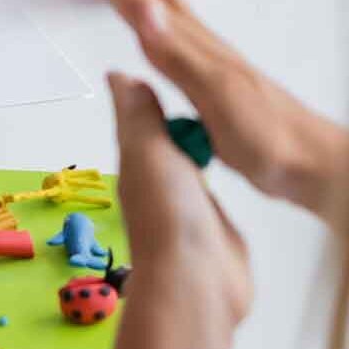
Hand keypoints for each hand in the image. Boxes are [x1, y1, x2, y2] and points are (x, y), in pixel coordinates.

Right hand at [80, 0, 346, 215]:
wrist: (313, 165)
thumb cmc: (270, 141)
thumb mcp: (217, 98)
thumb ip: (178, 53)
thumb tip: (142, 9)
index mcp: (190, 43)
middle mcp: (196, 42)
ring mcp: (205, 57)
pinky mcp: (211, 78)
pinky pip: (169, 29)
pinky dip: (153, 9)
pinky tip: (149, 15)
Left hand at [108, 70, 250, 326]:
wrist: (198, 281)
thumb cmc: (168, 211)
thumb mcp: (147, 150)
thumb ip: (139, 114)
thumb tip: (118, 75)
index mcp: (139, 164)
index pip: (144, 122)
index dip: (154, 98)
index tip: (173, 67)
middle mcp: (159, 185)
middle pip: (168, 143)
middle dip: (176, 120)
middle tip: (200, 89)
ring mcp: (187, 209)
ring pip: (189, 166)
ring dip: (196, 147)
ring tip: (215, 123)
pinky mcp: (214, 229)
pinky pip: (212, 192)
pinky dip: (216, 176)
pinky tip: (230, 167)